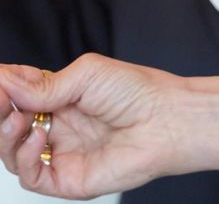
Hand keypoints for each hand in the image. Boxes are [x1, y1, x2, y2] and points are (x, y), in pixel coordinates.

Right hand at [0, 55, 181, 197]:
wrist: (165, 120)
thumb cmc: (136, 92)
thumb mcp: (86, 75)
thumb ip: (44, 85)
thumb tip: (8, 85)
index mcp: (60, 95)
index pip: (19, 92)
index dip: (5, 86)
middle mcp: (57, 124)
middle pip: (10, 123)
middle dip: (0, 110)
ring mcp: (61, 152)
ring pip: (13, 152)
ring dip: (6, 135)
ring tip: (17, 119)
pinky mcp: (67, 179)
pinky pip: (32, 176)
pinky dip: (24, 157)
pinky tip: (37, 138)